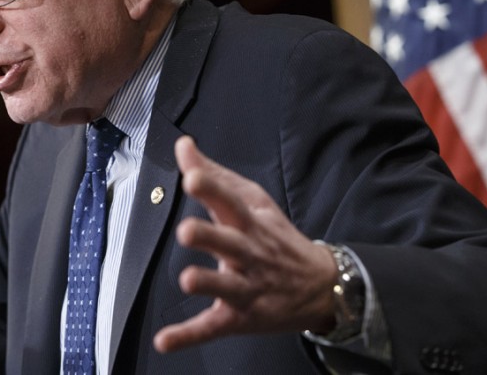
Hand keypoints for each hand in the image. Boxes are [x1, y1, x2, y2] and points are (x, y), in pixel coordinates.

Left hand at [154, 136, 336, 352]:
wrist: (322, 285)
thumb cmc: (275, 238)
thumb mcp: (252, 202)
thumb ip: (213, 176)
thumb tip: (182, 146)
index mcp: (249, 223)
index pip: (231, 201)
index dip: (211, 189)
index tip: (191, 177)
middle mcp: (249, 254)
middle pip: (230, 243)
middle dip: (209, 237)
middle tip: (187, 230)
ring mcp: (247, 287)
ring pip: (227, 286)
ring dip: (208, 283)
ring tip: (187, 280)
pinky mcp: (240, 317)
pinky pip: (212, 327)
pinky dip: (187, 336)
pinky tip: (164, 340)